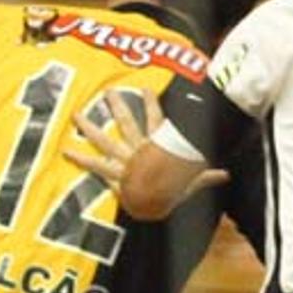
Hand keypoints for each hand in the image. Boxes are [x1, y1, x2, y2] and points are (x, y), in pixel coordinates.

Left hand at [64, 90, 227, 193]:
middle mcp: (139, 149)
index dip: (151, 103)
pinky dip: (81, 158)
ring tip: (76, 115)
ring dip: (90, 127)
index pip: (155, 120)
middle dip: (117, 107)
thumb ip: (206, 176)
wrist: (163, 204)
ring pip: (106, 139)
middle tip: (106, 91)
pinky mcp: (116, 174)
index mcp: (157, 148)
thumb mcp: (192, 181)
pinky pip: (96, 164)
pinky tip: (66, 150)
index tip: (146, 88)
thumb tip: (226, 175)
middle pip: (127, 122)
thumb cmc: (176, 192)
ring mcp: (125, 160)